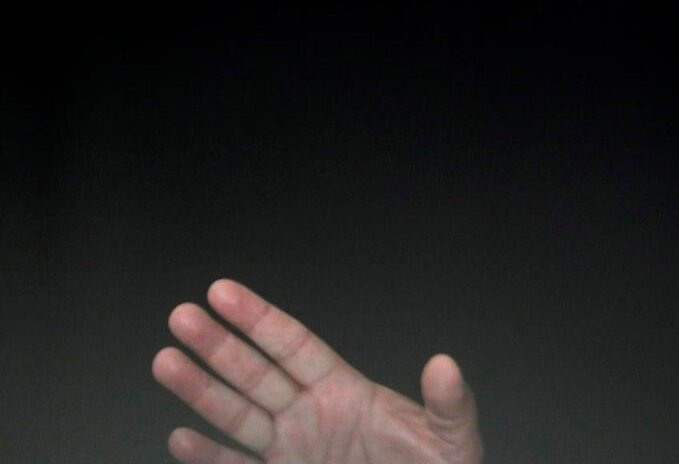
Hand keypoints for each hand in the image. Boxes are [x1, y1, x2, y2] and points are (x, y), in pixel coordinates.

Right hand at [152, 279, 482, 463]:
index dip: (259, 318)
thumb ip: (448, 404)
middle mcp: (311, 417)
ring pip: (237, 417)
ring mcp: (293, 451)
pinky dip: (208, 456)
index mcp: (347, 394)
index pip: (294, 346)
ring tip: (165, 361)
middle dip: (219, 346)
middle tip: (182, 316)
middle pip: (256, 373)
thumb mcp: (453, 439)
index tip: (222, 291)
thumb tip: (444, 365)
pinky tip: (180, 437)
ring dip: (201, 390)